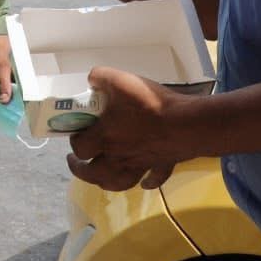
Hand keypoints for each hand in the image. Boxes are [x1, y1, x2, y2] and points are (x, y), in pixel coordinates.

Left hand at [65, 68, 190, 191]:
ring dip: (106, 182)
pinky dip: (146, 182)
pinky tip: (144, 181)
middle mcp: (119, 157)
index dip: (73, 142)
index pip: (80, 147)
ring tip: (101, 177)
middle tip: (76, 162)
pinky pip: (152, 180)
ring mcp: (140, 165)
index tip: (75, 134)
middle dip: (80, 170)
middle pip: (93, 174)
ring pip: (118, 183)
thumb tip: (91, 80)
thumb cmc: (150, 104)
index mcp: (105, 138)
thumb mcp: (120, 80)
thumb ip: (100, 77)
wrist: (187, 124)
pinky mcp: (161, 166)